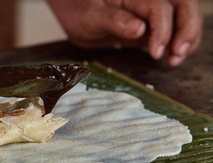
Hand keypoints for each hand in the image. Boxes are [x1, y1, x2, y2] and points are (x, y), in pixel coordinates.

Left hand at [47, 0, 202, 65]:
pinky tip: (172, 58)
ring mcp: (149, 13)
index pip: (159, 7)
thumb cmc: (78, 11)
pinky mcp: (149, 26)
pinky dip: (175, 43)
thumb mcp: (90, 17)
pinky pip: (170, 31)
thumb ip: (114, 20)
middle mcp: (146, 0)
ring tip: (176, 59)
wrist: (73, 12)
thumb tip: (139, 29)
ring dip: (185, 37)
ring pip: (181, 17)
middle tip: (177, 54)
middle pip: (181, 6)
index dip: (163, 29)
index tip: (156, 52)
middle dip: (186, 30)